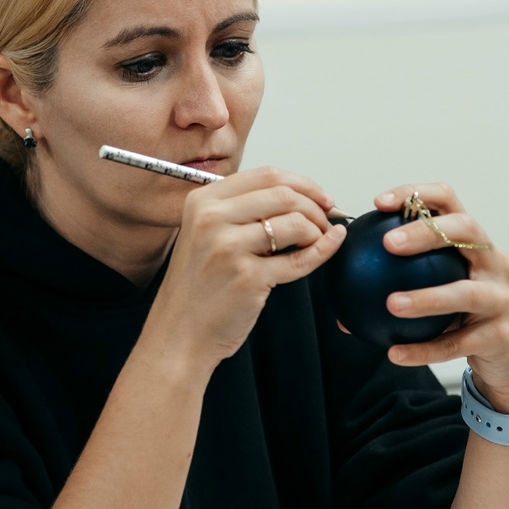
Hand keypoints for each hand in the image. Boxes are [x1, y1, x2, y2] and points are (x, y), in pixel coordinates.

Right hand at [145, 166, 345, 374]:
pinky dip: (323, 251)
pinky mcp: (247, 277)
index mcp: (202, 201)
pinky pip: (299, 259)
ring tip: (317, 242)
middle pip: (284, 194)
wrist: (179, 333)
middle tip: (326, 220)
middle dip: (315, 206)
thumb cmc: (197, 288)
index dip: (303, 184)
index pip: (266, 175)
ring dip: (318, 231)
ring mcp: (228, 247)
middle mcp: (212, 219)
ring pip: (295, 222)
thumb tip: (300, 197)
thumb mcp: (206, 234)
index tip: (320, 197)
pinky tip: (330, 246)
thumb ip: (242, 211)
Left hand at [373, 182, 508, 414]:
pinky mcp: (500, 335)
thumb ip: (395, 277)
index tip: (379, 203)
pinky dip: (425, 349)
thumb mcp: (436, 285)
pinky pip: (457, 343)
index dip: (415, 194)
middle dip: (427, 232)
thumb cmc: (462, 310)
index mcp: (472, 241)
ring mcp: (501, 297)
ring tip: (391, 304)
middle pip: (466, 231)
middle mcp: (493, 261)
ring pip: (466, 292)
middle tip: (387, 244)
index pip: (447, 201)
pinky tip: (394, 353)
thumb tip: (336, 283)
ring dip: (427, 297)